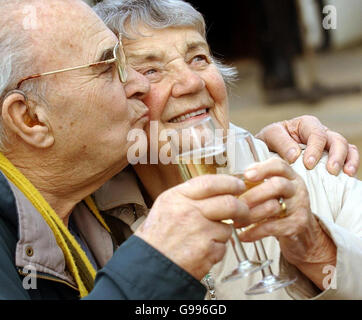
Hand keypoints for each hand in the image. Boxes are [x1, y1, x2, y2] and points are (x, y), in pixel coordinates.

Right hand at [135, 174, 247, 279]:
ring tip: (205, 238)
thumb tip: (216, 189)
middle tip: (243, 212)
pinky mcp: (207, 251)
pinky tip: (201, 250)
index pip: (211, 182)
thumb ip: (189, 195)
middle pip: (229, 203)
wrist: (149, 265)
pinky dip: (216, 249)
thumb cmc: (156, 237)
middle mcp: (190, 212)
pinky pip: (223, 246)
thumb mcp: (166, 205)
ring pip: (227, 227)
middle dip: (242, 208)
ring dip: (222, 232)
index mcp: (178, 197)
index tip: (238, 185)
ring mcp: (200, 232)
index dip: (229, 182)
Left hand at [238, 158, 335, 288]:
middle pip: (277, 185)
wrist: (302, 234)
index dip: (262, 168)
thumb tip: (231, 183)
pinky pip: (272, 227)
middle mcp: (296, 188)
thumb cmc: (281, 208)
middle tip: (237, 203)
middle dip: (253, 194)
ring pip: (274, 206)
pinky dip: (254, 232)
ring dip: (250, 215)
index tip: (246, 175)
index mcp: (289, 176)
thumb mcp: (271, 191)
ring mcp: (300, 207)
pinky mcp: (297, 225)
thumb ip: (255, 183)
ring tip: (236, 221)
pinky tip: (243, 235)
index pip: (278, 165)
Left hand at [255, 115, 359, 176]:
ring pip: (346, 147)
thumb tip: (295, 156)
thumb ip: (281, 143)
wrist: (265, 154)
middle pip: (336, 139)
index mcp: (304, 124)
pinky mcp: (331, 157)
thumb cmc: (267, 143)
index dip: (315, 149)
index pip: (316, 134)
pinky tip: (348, 176)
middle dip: (335, 155)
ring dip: (346, 160)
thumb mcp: (268, 137)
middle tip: (330, 171)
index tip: (308, 164)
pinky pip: (349, 157)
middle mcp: (319, 132)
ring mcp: (328, 145)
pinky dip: (352, 164)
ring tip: (344, 174)